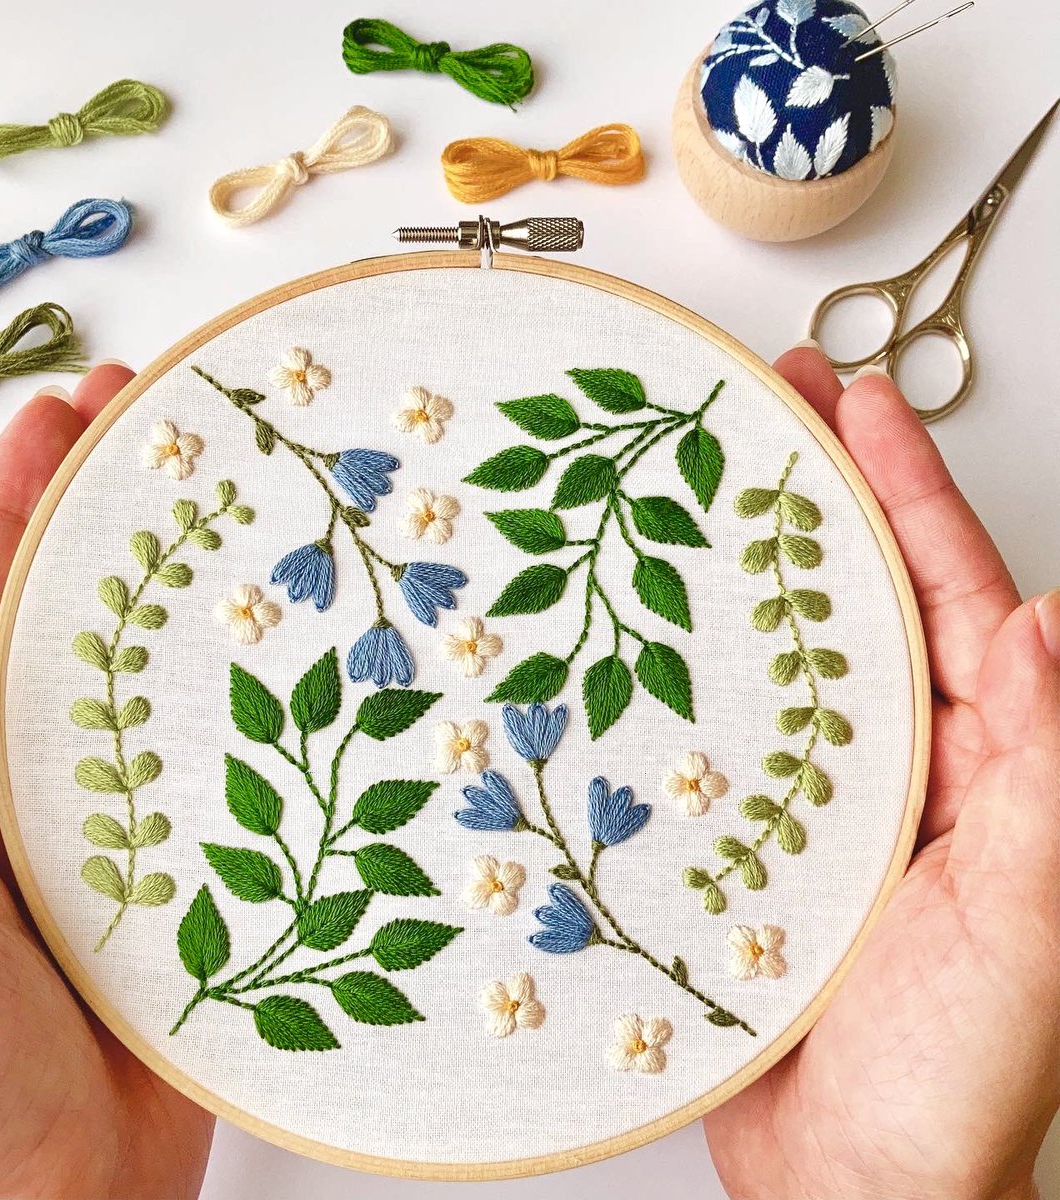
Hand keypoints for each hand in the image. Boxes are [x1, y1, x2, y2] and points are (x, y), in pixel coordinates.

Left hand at [0, 367, 212, 1197]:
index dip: (14, 504)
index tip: (71, 415)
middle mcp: (15, 781)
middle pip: (74, 620)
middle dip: (119, 519)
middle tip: (180, 426)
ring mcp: (113, 822)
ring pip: (160, 683)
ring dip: (203, 601)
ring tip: (265, 509)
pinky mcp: (193, 871)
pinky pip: (229, 768)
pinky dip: (264, 709)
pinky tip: (315, 655)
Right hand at [705, 351, 1058, 1199]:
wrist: (853, 1185)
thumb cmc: (952, 1075)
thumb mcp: (1025, 920)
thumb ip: (1046, 776)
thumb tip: (1056, 627)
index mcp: (987, 763)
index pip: (955, 596)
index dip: (910, 494)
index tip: (861, 406)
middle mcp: (902, 764)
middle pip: (862, 601)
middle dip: (823, 495)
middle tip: (769, 406)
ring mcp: (820, 797)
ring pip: (782, 655)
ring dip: (743, 569)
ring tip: (693, 488)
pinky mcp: (749, 839)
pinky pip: (715, 735)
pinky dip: (680, 675)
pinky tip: (634, 634)